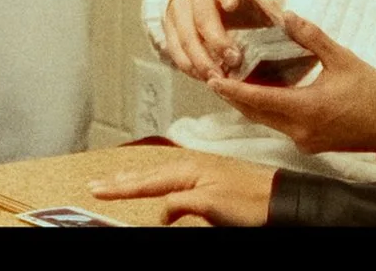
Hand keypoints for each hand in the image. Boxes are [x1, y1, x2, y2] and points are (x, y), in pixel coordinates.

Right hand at [88, 154, 275, 225]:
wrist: (279, 200)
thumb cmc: (250, 201)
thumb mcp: (210, 203)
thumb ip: (180, 202)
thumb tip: (160, 209)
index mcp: (188, 170)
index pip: (146, 181)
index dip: (120, 186)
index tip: (96, 188)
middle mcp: (191, 167)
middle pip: (147, 174)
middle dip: (121, 180)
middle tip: (97, 183)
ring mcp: (200, 173)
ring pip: (158, 176)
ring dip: (136, 179)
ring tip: (118, 182)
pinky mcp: (208, 182)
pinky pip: (171, 180)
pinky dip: (155, 182)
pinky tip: (155, 186)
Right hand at [159, 0, 268, 82]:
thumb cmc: (236, 4)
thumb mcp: (254, 2)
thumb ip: (270, 13)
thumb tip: (288, 25)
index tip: (232, 5)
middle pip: (203, 17)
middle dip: (217, 40)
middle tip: (233, 60)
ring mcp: (179, 9)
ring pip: (185, 36)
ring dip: (200, 59)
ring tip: (217, 78)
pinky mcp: (168, 27)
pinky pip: (174, 49)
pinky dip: (187, 65)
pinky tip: (202, 77)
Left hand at [206, 12, 375, 154]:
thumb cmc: (372, 92)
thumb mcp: (342, 59)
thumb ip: (312, 37)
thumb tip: (287, 15)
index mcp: (307, 109)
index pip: (259, 100)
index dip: (233, 89)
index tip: (212, 79)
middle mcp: (300, 130)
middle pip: (255, 113)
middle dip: (233, 96)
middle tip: (213, 77)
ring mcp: (304, 140)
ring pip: (266, 121)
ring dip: (248, 104)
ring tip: (230, 83)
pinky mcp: (310, 144)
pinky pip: (280, 126)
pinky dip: (266, 110)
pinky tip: (261, 94)